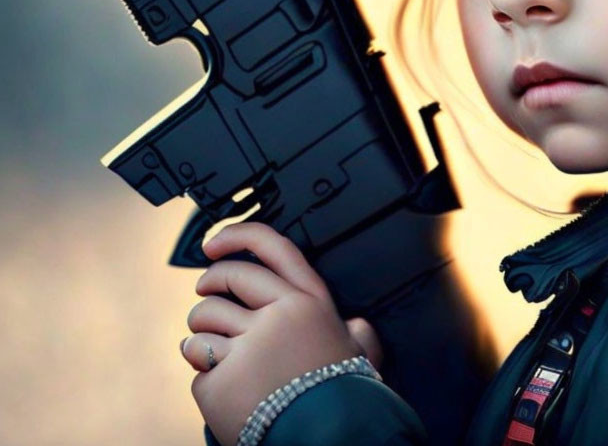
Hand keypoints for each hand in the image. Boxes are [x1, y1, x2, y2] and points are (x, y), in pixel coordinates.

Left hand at [180, 222, 378, 444]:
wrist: (329, 438)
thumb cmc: (342, 397)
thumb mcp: (357, 354)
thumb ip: (355, 333)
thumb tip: (357, 326)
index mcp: (311, 301)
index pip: (271, 247)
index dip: (237, 236)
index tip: (214, 244)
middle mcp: (281, 314)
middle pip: (228, 277)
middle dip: (209, 285)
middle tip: (207, 296)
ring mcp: (250, 345)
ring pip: (203, 319)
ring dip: (202, 333)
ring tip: (217, 351)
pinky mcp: (223, 378)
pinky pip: (196, 361)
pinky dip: (204, 372)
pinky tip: (226, 387)